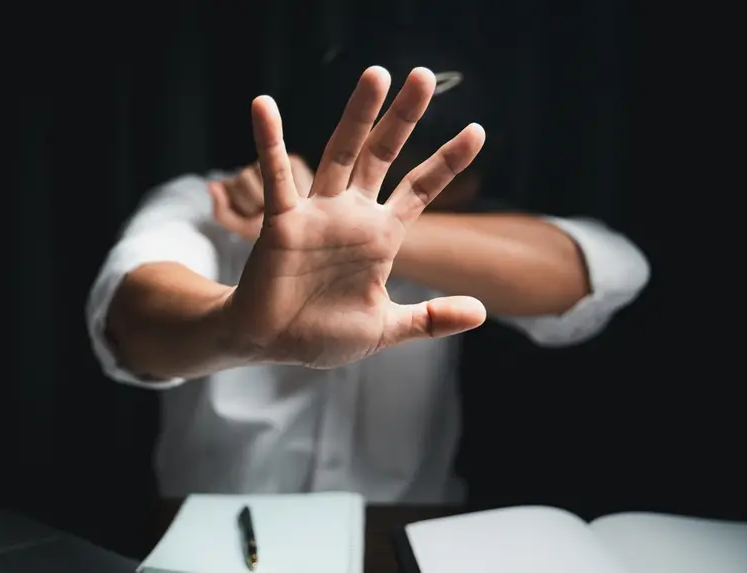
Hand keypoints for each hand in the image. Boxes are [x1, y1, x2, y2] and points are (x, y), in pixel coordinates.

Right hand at [225, 67, 486, 368]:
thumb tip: (481, 312)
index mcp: (380, 237)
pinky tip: (264, 106)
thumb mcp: (385, 328)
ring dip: (357, 115)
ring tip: (376, 75)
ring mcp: (318, 214)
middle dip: (404, 117)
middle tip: (425, 76)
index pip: (420, 189)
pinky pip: (277, 176)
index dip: (448, 161)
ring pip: (341, 154)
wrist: (272, 345)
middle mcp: (351, 215)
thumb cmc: (323, 334)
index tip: (478, 130)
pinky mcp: (282, 222)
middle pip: (383, 155)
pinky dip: (269, 141)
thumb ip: (430, 319)